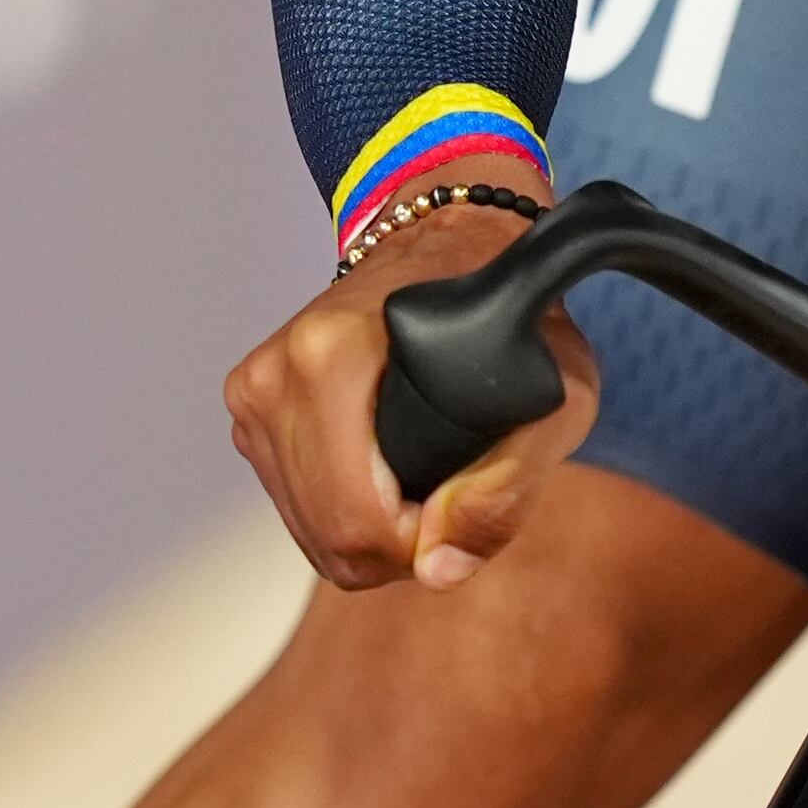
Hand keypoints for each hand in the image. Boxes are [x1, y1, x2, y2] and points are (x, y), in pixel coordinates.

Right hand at [220, 171, 591, 594]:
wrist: (450, 239)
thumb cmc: (508, 307)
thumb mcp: (556, 392)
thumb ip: (506, 488)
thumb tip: (438, 568)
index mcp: (331, 356)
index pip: (355, 519)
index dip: (418, 546)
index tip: (460, 510)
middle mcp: (277, 373)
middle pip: (328, 536)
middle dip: (396, 545)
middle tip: (451, 500)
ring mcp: (255, 391)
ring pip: (307, 530)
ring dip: (369, 531)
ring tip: (423, 480)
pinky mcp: (251, 407)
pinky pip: (292, 503)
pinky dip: (342, 508)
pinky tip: (385, 471)